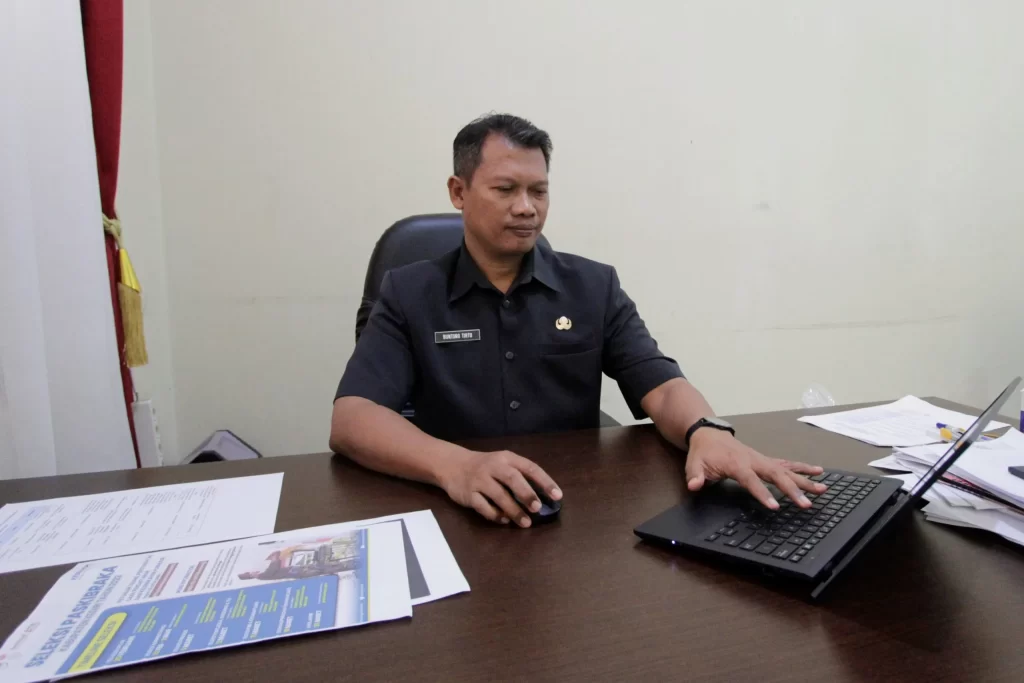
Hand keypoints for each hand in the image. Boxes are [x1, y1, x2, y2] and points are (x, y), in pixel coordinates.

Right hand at [438, 450, 561, 527]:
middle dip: (527, 494)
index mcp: (507, 458)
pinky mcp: (468, 493)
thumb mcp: (503, 463)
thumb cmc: (485, 467)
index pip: (530, 467)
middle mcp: (494, 466)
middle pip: (513, 479)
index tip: (557, 496)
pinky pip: (483, 506)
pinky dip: (495, 515)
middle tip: (538, 508)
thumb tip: (542, 499)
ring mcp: (479, 480)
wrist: (452, 464)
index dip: (545, 481)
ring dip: (513, 510)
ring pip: (499, 495)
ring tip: (526, 523)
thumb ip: (520, 477)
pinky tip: (504, 520)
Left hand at [685, 429, 826, 508]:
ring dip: (805, 479)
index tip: (775, 506)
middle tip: (807, 504)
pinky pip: (787, 464)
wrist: (709, 434)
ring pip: (786, 470)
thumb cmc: (703, 452)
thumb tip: (694, 486)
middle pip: (776, 475)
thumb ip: (695, 476)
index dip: (762, 493)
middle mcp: (754, 460)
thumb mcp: (694, 464)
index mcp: (736, 463)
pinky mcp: (766, 460)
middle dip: (793, 490)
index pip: (751, 480)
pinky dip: (802, 468)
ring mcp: (762, 459)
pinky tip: (818, 473)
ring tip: (823, 488)